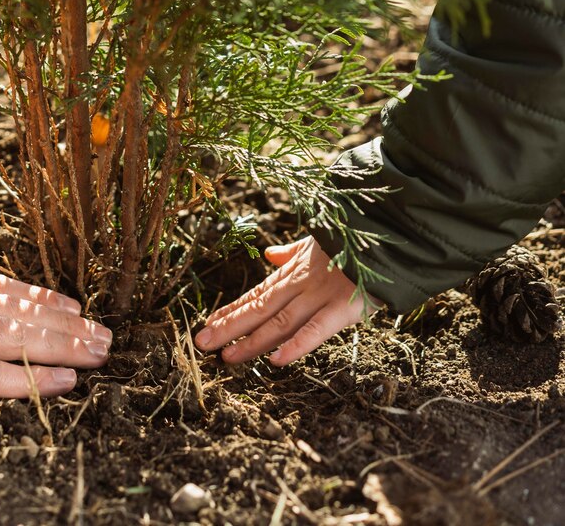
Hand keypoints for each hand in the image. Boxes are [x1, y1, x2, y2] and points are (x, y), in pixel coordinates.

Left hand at [194, 236, 382, 365]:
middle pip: (259, 309)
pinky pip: (317, 329)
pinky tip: (275, 361)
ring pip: (279, 322)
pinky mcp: (345, 307)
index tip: (208, 325)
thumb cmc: (356, 240)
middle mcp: (301, 284)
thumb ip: (293, 252)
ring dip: (251, 341)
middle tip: (201, 344)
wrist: (392, 232)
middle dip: (229, 327)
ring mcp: (321, 295)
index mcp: (295, 271)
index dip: (232, 311)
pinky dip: (296, 345)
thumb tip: (270, 254)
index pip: (256, 295)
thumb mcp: (319, 243)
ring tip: (226, 356)